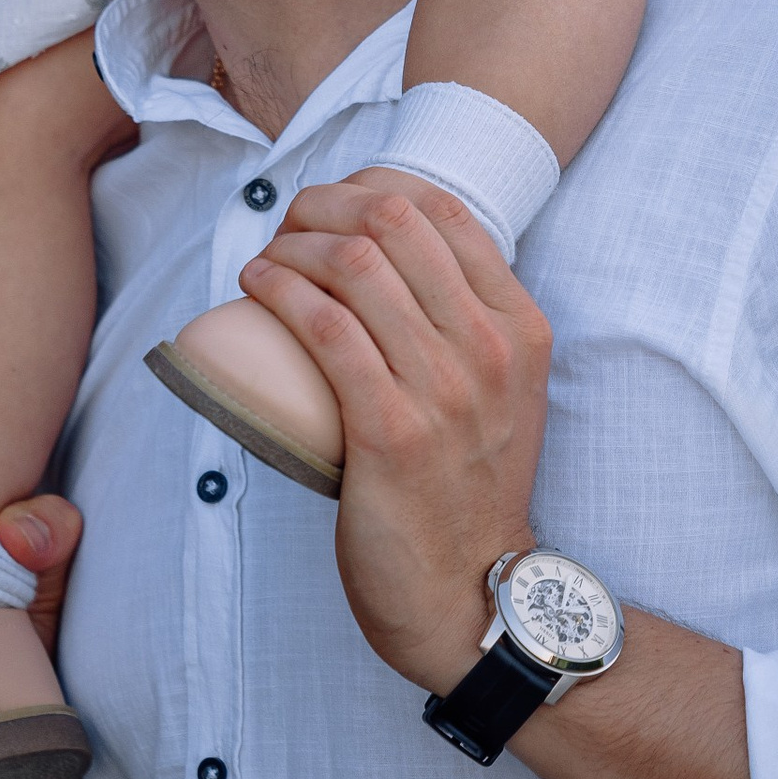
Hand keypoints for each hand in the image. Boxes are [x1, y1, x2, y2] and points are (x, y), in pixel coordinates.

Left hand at [243, 174, 547, 698]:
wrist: (468, 593)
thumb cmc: (465, 486)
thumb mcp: (500, 391)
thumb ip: (470, 326)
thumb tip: (394, 260)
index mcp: (520, 326)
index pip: (444, 208)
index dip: (372, 185)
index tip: (332, 205)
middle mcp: (489, 347)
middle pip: (395, 219)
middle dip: (325, 202)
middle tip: (288, 224)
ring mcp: (444, 388)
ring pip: (354, 264)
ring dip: (293, 243)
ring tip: (267, 259)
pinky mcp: (391, 430)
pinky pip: (324, 327)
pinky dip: (280, 289)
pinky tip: (257, 285)